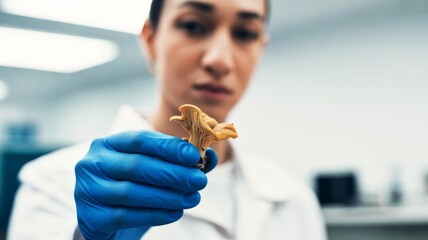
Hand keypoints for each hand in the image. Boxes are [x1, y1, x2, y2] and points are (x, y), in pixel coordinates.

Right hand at [74, 130, 217, 239]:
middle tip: (199, 180)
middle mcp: (93, 163)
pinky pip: (126, 216)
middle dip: (173, 173)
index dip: (168, 147)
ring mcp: (87, 190)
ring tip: (193, 198)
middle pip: (137, 166)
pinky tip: (175, 212)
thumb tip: (210, 155)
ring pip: (132, 192)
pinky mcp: (90, 217)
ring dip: (167, 196)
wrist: (103, 220)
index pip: (140, 140)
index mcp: (109, 144)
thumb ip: (178, 161)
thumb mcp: (152, 170)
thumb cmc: (132, 188)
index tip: (194, 155)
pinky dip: (155, 214)